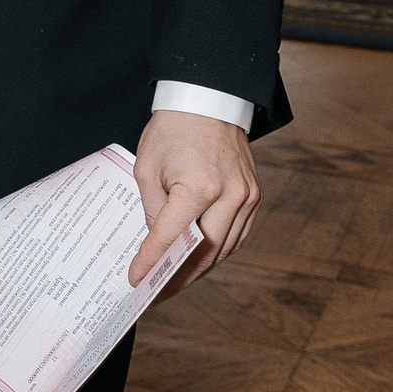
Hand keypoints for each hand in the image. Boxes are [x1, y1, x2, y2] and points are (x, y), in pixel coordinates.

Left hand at [130, 111, 260, 292]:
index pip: (172, 237)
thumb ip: (153, 209)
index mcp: (200, 187)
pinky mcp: (255, 195)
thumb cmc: (174, 129)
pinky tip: (200, 260)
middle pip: (205, 252)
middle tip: (158, 292)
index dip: (152, 262)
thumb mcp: (148, 167)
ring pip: (225, 249)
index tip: (137, 281)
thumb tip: (157, 243)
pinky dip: (219, 251)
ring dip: (201, 269)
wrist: (209, 99)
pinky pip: (238, 235)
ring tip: (176, 282)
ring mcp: (248, 197)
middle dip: (179, 277)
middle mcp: (230, 195)